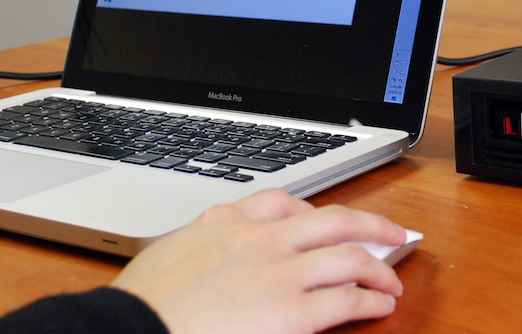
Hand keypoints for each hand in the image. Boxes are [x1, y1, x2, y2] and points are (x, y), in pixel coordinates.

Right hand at [112, 188, 408, 333]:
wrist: (130, 332)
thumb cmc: (142, 307)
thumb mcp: (171, 257)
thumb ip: (203, 247)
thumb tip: (213, 260)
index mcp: (225, 223)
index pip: (283, 202)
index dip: (315, 212)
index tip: (326, 219)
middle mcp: (259, 238)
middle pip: (332, 218)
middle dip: (370, 224)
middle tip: (390, 233)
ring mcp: (278, 272)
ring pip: (349, 253)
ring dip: (380, 263)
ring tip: (392, 275)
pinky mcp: (291, 311)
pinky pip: (348, 298)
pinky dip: (373, 298)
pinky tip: (382, 303)